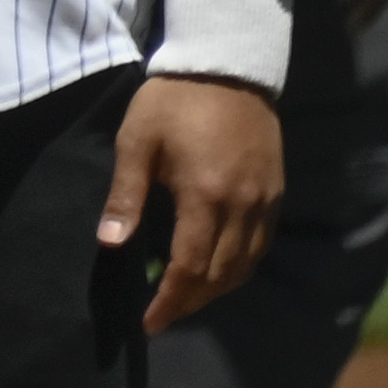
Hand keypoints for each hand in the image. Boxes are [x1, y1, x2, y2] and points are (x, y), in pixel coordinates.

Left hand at [106, 73, 282, 330]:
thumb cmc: (173, 101)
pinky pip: (261, 245)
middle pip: (221, 274)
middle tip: (164, 313)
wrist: (227, 66)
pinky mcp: (276, 193)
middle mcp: (242, 206)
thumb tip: (111, 243)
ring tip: (186, 295)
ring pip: (246, 265)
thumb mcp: (137, 141)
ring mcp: (265, 201)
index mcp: (204, 195)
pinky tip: (218, 266)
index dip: (170, 300)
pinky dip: (240, 265)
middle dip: (191, 301)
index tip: (150, 322)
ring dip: (217, 288)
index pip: (189, 266)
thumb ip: (126, 195)